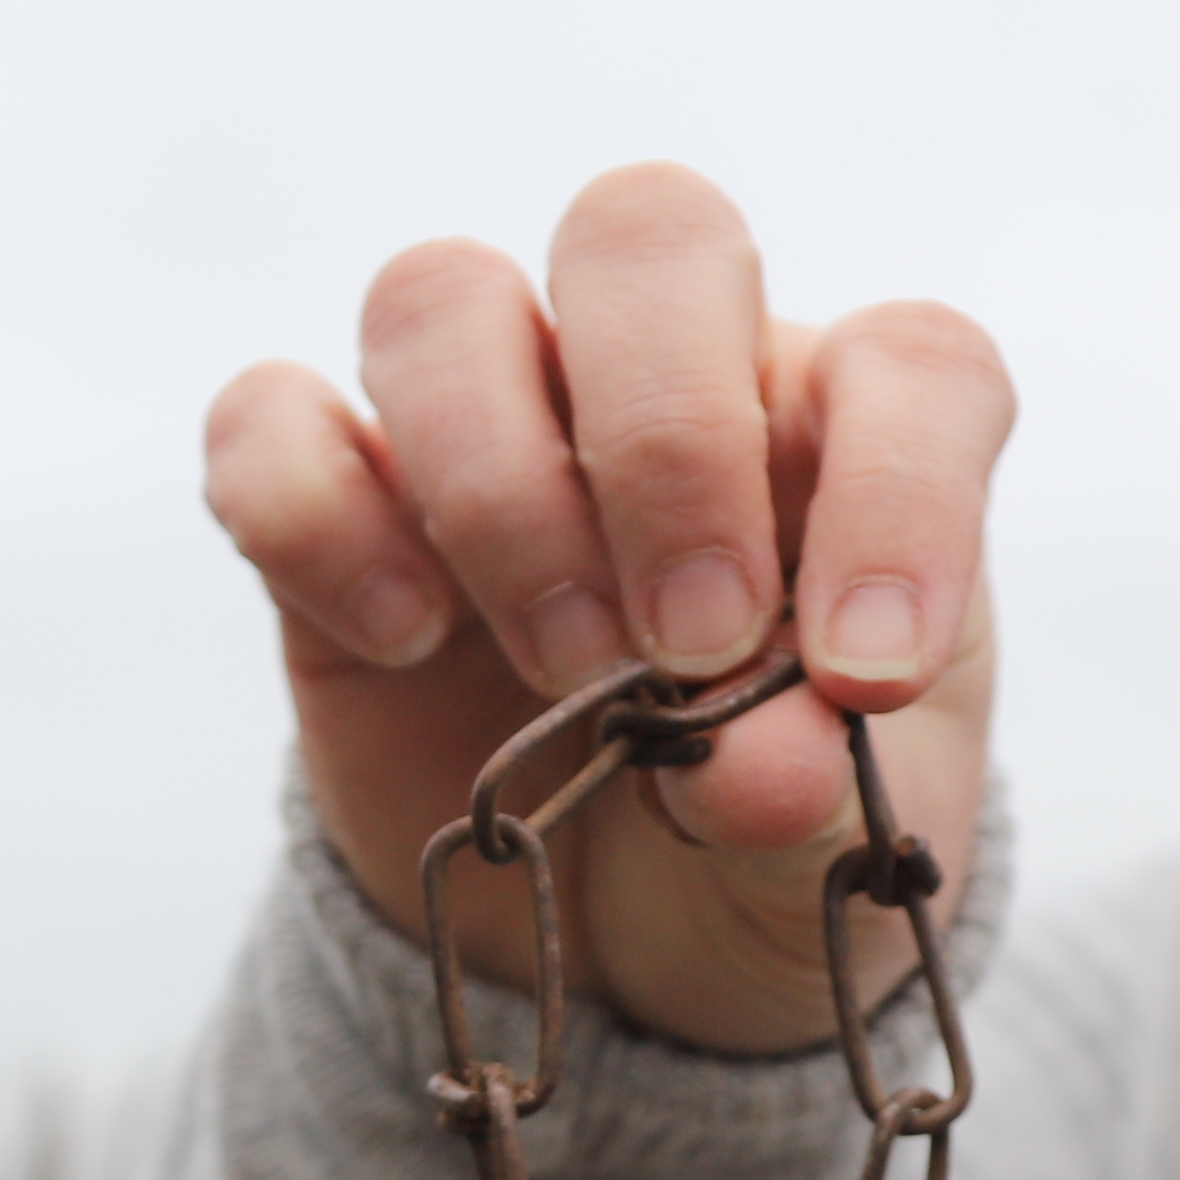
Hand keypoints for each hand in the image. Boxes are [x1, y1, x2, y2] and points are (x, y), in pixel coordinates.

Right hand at [201, 163, 1007, 1054]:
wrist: (613, 947)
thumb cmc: (757, 842)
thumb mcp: (827, 862)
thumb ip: (814, 799)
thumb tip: (752, 767)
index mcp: (839, 437)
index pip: (908, 364)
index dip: (905, 494)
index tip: (873, 674)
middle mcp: (662, 385)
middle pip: (646, 233)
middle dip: (667, 439)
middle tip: (688, 639)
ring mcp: (487, 426)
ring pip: (441, 296)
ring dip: (499, 484)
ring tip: (560, 666)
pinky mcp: (339, 506)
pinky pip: (271, 421)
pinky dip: (318, 517)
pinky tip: (399, 637)